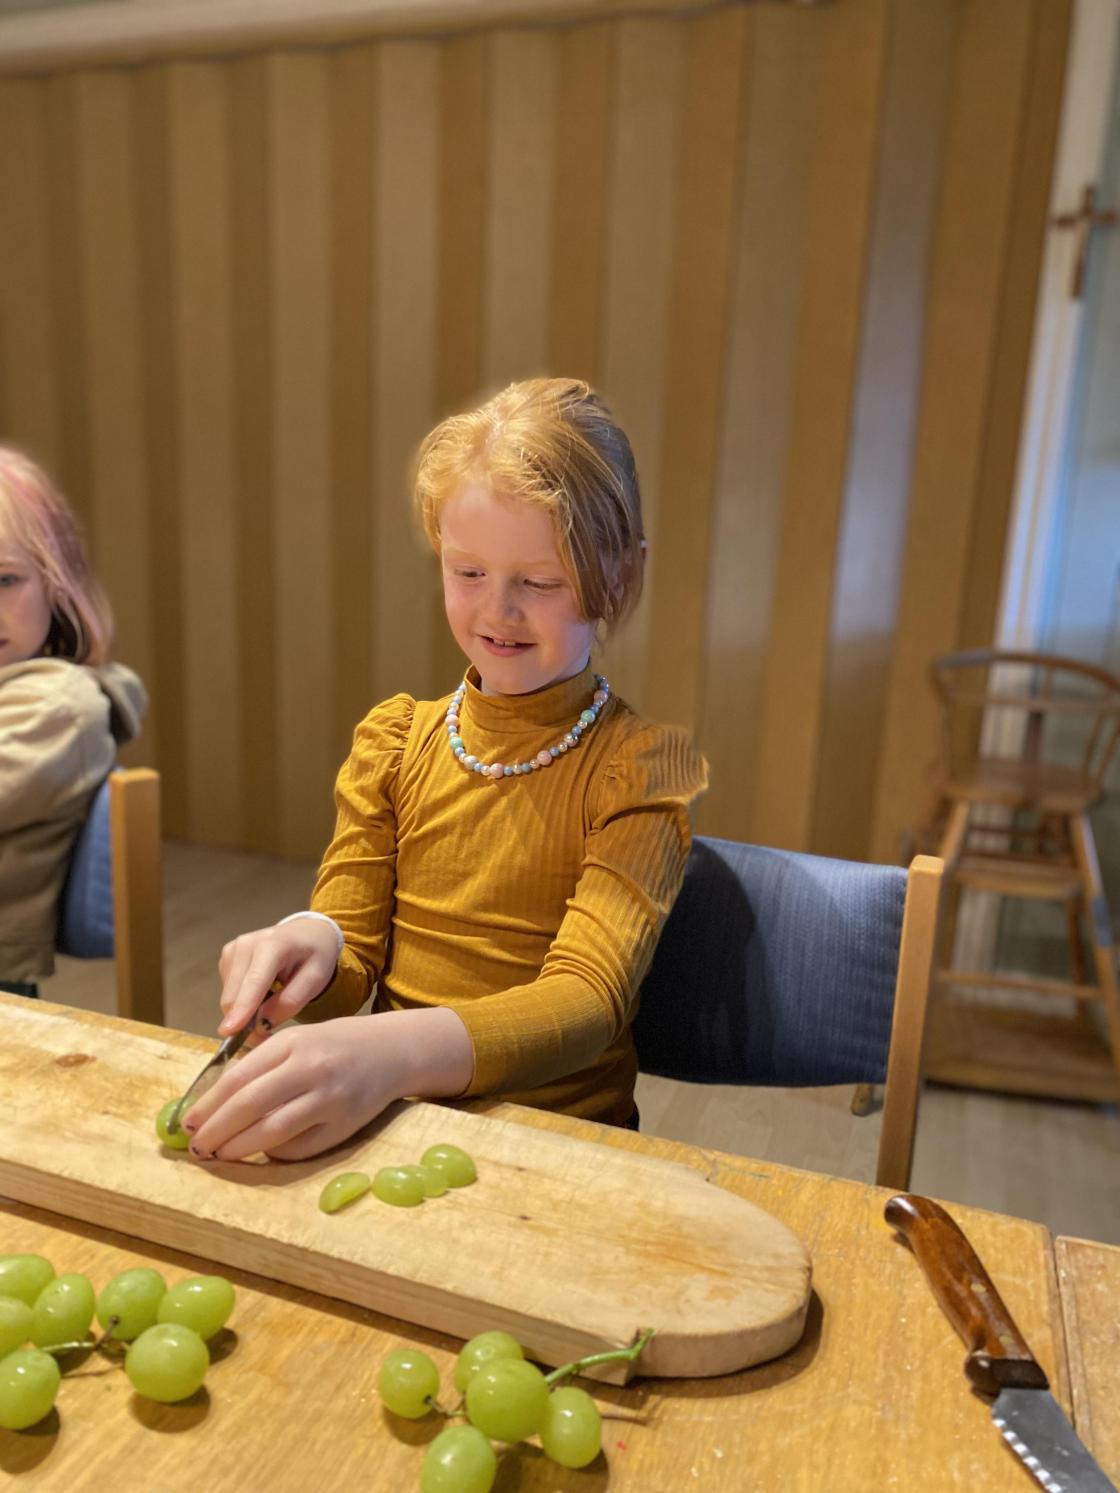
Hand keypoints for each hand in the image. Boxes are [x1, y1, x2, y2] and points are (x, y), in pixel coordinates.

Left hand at [182, 1018, 403, 1160]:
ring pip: (273, 1130)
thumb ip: (262, 1064)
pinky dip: (275, 1154)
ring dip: (239, 1148)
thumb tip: (215, 1105)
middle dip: (216, 1130)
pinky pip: (301, 1148)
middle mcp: (310, 1068)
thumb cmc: (335, 1045)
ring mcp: (330, 1098)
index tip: (188, 1124)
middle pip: (250, 1105)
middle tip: (197, 1148)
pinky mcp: (345, 1125)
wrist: (393, 1050)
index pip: (239, 1078)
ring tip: (220, 1155)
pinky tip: (262, 1153)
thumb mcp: (298, 1040)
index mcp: (292, 1043)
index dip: (208, 1105)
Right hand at [217, 917, 338, 1036]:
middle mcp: (246, 944)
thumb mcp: (315, 979)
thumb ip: (289, 1002)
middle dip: (245, 1022)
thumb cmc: (315, 956)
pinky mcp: (227, 956)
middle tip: (267, 1035)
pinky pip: (229, 991)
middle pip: (234, 995)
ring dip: (246, 1011)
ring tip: (273, 1002)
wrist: (308, 932)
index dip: (242, 1008)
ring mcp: (233, 949)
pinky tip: (263, 990)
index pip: (254, 982)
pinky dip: (243, 999)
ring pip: (229, 997)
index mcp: (273, 944)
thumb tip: (259, 1025)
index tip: (228, 1032)